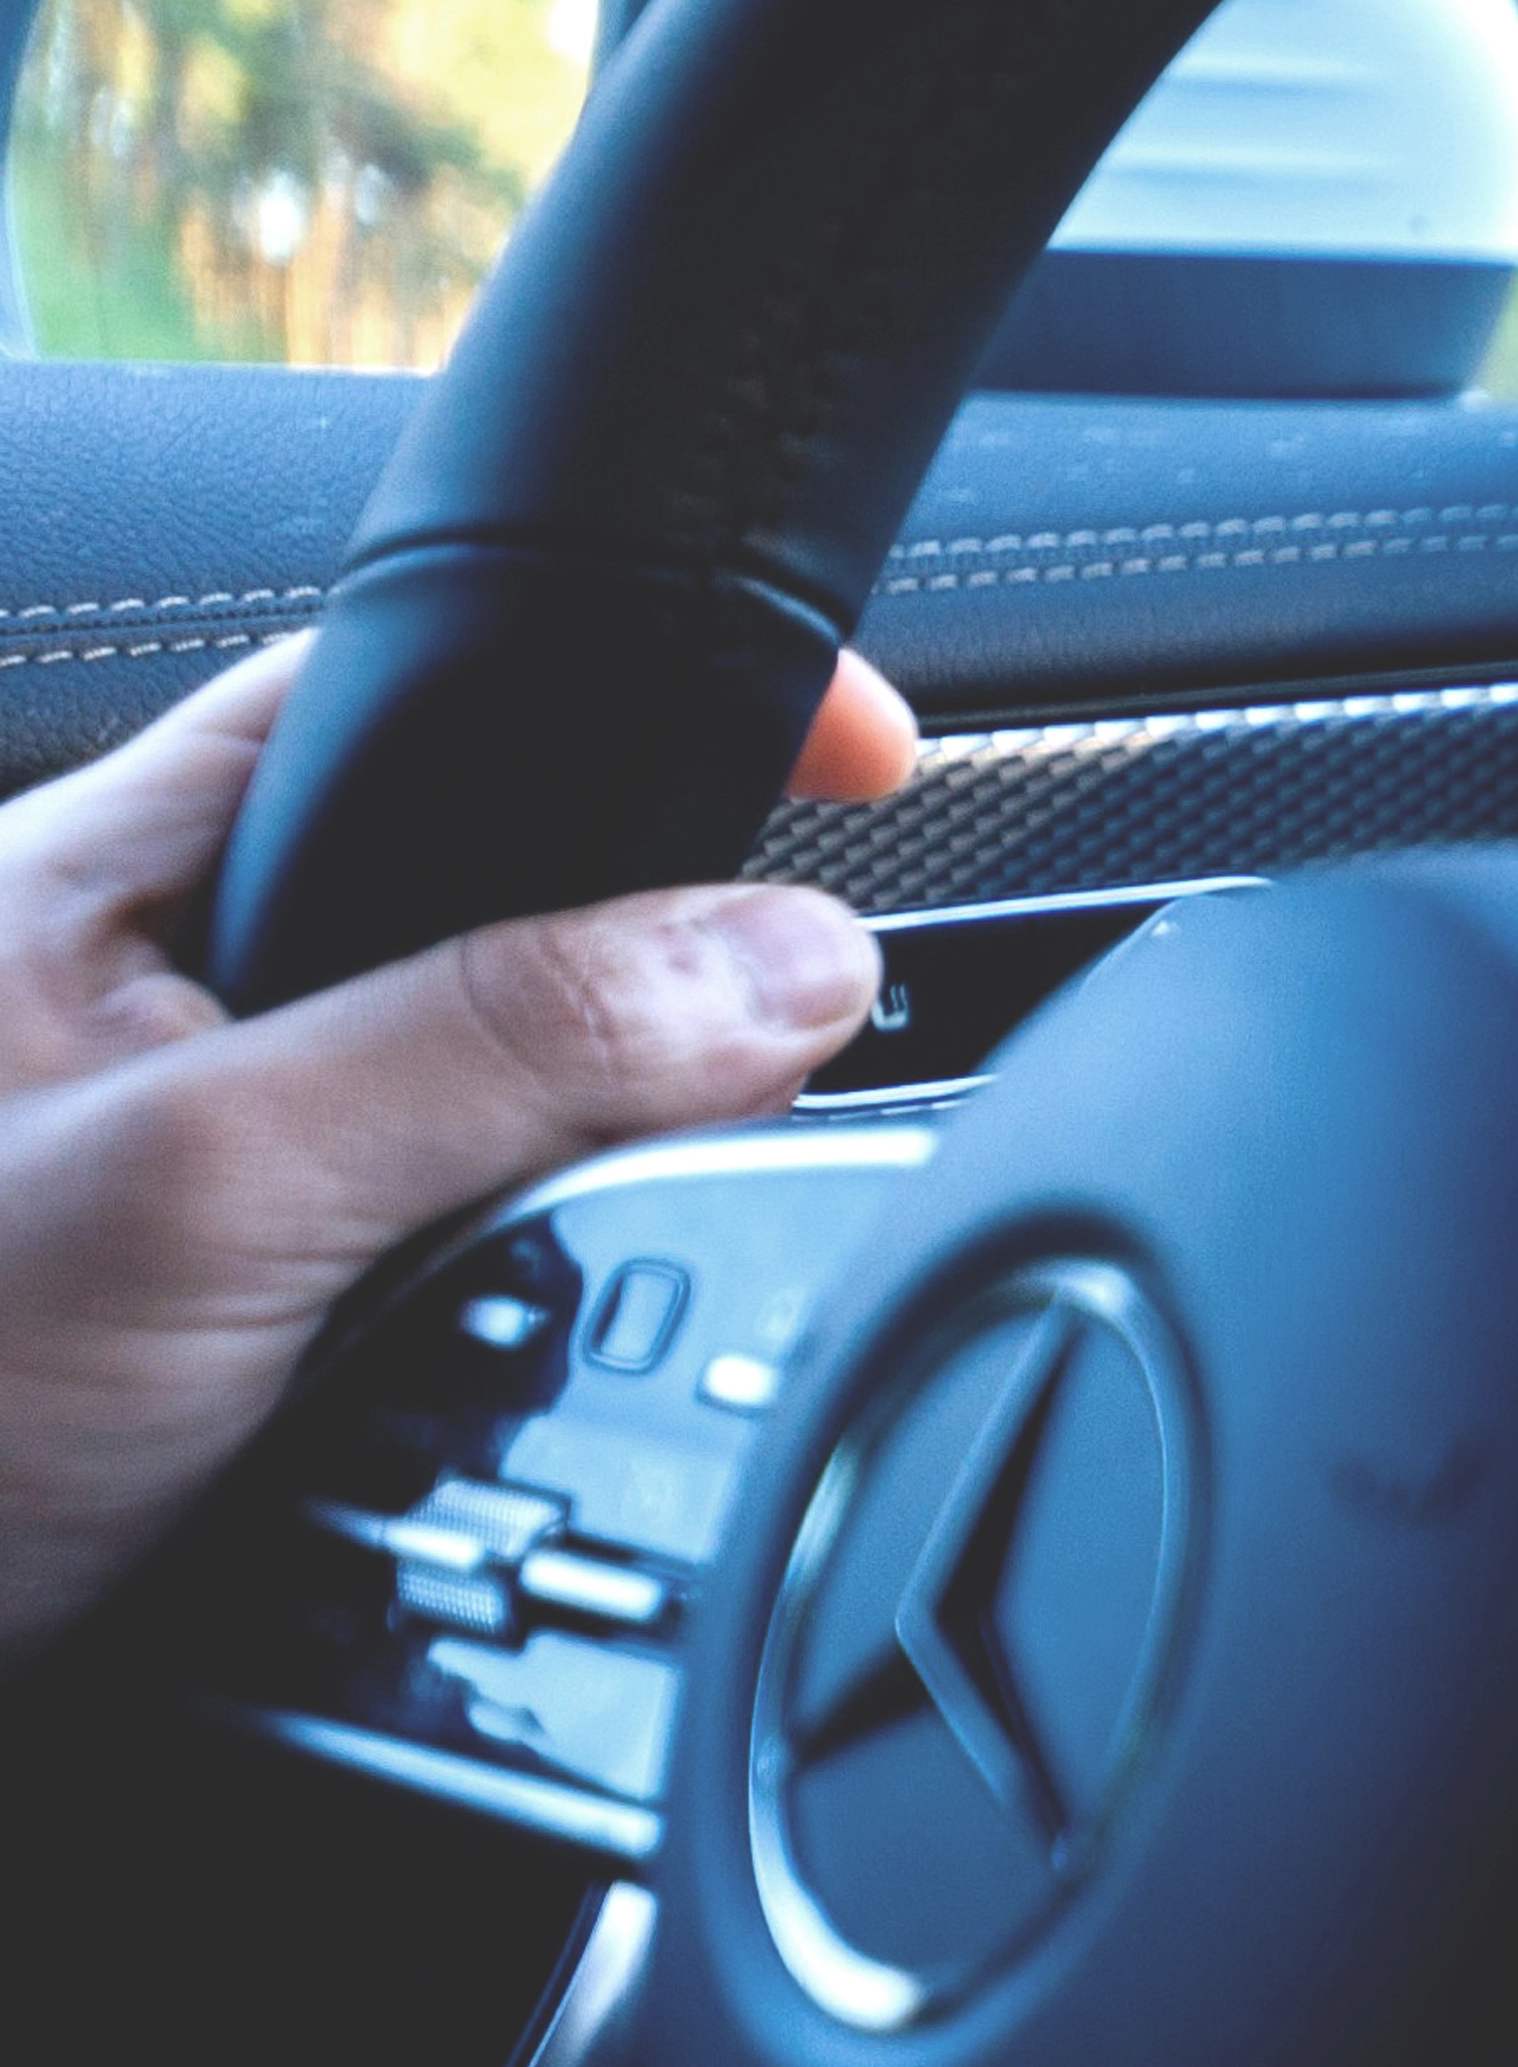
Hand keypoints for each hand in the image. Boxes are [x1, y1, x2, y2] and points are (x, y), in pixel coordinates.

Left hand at [0, 640, 918, 1660]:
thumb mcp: (206, 1191)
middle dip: (653, 994)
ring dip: (594, 1184)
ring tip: (589, 1276)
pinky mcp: (237, 1338)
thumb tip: (782, 959)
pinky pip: (470, 1275)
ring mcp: (199, 1182)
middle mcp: (153, 1008)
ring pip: (499, 1113)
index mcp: (104, 884)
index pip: (420, 689)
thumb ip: (499, 1049)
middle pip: (503, 909)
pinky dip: (542, 1316)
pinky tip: (521, 1380)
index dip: (641, 686)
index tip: (865, 757)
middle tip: (735, 1090)